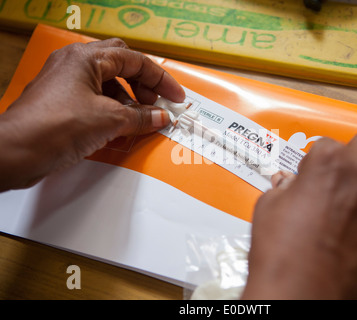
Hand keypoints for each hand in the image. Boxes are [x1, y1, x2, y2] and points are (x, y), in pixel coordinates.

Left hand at [0, 38, 184, 190]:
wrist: (17, 151)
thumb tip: (160, 117)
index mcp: (86, 57)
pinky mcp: (62, 103)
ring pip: (108, 84)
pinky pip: (96, 100)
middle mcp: (74, 64)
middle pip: (121, 66)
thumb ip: (140, 117)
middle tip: (158, 103)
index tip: (175, 96)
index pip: (135, 61)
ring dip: (129, 100)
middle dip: (143, 84)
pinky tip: (122, 127)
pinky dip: (113, 110)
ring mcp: (66, 83)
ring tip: (142, 118)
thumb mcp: (110, 120)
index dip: (160, 79)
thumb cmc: (55, 126)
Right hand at [242, 133, 356, 298]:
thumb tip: (288, 185)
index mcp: (329, 161)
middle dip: (350, 155)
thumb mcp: (269, 206)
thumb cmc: (282, 248)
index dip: (314, 161)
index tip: (307, 175)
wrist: (302, 289)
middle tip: (334, 174)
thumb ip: (284, 187)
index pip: (326, 144)